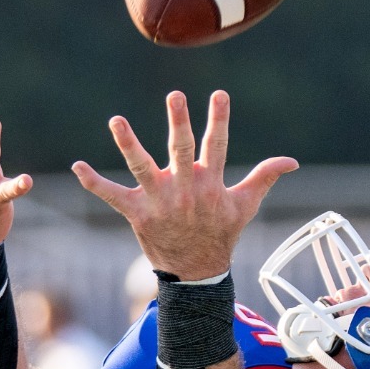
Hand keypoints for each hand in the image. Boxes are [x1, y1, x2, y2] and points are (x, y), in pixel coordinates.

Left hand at [72, 90, 295, 280]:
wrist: (196, 273)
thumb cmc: (221, 234)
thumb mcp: (244, 206)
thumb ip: (264, 177)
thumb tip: (292, 161)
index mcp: (210, 184)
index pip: (216, 146)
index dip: (218, 120)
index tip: (219, 94)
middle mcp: (184, 190)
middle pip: (180, 150)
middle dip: (178, 122)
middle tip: (175, 96)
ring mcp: (159, 202)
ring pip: (141, 168)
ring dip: (128, 144)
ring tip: (116, 121)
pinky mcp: (137, 213)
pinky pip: (112, 196)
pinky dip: (93, 183)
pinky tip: (77, 166)